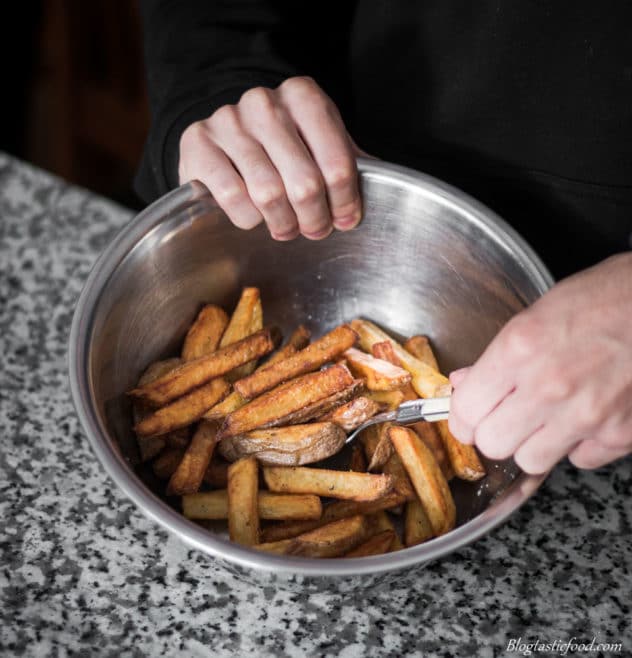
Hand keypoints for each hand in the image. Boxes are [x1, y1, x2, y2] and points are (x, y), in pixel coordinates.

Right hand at [179, 76, 364, 240]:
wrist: (223, 135)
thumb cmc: (281, 147)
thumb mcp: (320, 144)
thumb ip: (350, 163)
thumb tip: (392, 190)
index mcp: (303, 97)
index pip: (338, 162)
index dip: (345, 202)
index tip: (345, 220)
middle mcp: (264, 102)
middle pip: (305, 183)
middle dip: (315, 219)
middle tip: (315, 230)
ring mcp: (227, 120)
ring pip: (268, 193)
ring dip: (283, 224)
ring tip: (287, 229)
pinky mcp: (197, 143)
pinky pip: (232, 197)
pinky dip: (248, 219)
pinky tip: (254, 218)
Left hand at [448, 252, 631, 473]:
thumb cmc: (603, 298)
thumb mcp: (534, 315)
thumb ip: (495, 357)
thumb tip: (463, 384)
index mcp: (519, 349)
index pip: (466, 410)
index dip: (462, 415)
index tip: (467, 414)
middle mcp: (548, 386)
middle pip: (492, 444)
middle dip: (492, 432)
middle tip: (502, 417)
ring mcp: (586, 414)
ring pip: (530, 461)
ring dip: (530, 444)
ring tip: (542, 419)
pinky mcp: (620, 433)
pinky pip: (579, 460)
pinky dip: (577, 446)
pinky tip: (582, 419)